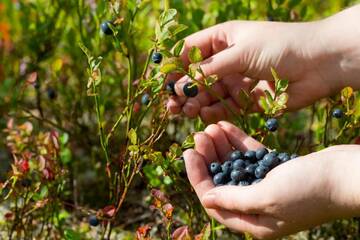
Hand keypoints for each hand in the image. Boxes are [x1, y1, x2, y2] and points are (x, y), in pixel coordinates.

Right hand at [168, 5, 359, 123]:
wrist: (319, 64)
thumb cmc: (279, 46)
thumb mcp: (240, 51)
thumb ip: (210, 68)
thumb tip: (182, 82)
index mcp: (223, 39)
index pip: (190, 51)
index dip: (175, 66)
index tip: (163, 82)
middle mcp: (227, 60)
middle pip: (195, 76)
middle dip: (182, 90)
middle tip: (171, 104)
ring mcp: (236, 81)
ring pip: (208, 94)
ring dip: (194, 102)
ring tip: (184, 110)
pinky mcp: (246, 100)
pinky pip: (224, 107)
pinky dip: (213, 111)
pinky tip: (203, 113)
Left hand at [183, 121, 359, 238]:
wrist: (346, 173)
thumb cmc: (309, 189)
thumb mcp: (266, 196)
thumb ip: (234, 199)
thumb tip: (206, 199)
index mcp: (254, 221)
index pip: (214, 200)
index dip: (197, 177)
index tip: (188, 153)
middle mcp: (258, 206)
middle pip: (223, 181)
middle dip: (209, 158)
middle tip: (199, 135)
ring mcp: (268, 187)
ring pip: (235, 165)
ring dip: (222, 147)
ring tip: (210, 126)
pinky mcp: (276, 170)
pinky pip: (251, 155)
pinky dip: (238, 142)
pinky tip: (226, 126)